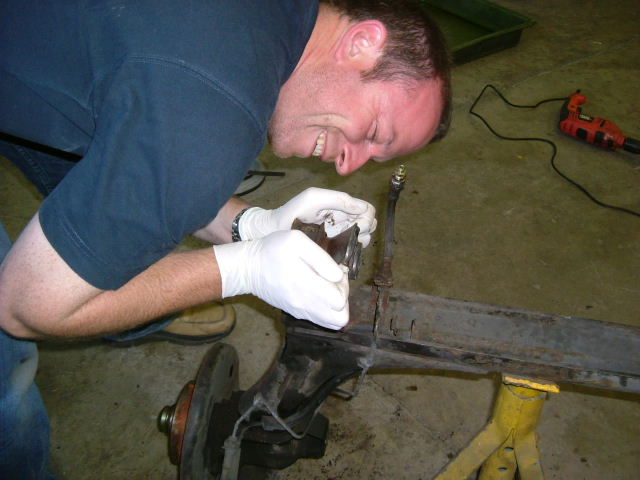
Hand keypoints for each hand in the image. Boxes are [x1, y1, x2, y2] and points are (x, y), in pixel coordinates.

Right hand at [213, 230, 348, 328]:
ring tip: (326, 287)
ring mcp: (300, 311)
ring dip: (335, 305)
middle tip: (333, 281)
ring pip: (332, 322)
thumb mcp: (296, 241)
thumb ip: (321, 258)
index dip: (343, 285)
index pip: (339, 301)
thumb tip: (338, 276)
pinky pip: (321, 320)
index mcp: (305, 285)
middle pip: (340, 318)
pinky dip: (326, 308)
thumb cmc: (272, 250)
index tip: (336, 271)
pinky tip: (317, 291)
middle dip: (343, 298)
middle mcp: (304, 304)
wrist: (248, 267)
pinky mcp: (296, 313)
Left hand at [238, 187, 375, 246]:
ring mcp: (339, 236)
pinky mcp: (333, 251)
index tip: (357, 223)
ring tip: (344, 242)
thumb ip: (338, 199)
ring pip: (363, 239)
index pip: (367, 210)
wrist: (274, 231)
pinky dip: (351, 252)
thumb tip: (362, 208)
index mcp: (341, 206)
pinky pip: (351, 252)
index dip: (366, 216)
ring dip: (359, 241)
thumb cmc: (293, 212)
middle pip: (369, 225)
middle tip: (351, 234)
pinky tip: (340, 252)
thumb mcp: (314, 198)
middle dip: (365, 229)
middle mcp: (343, 221)